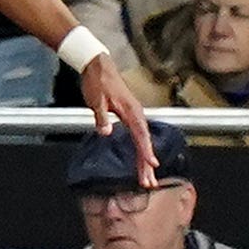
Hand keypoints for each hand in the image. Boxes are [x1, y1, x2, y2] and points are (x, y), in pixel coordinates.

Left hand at [79, 54, 157, 187]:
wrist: (98, 66)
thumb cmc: (98, 82)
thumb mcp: (96, 99)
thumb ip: (102, 117)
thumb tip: (106, 133)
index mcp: (131, 110)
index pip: (140, 134)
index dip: (146, 150)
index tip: (152, 164)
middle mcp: (136, 114)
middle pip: (144, 142)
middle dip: (147, 163)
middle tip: (149, 183)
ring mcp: (134, 115)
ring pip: (143, 141)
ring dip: (145, 160)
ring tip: (148, 178)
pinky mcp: (130, 116)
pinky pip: (138, 137)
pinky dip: (142, 150)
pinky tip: (143, 161)